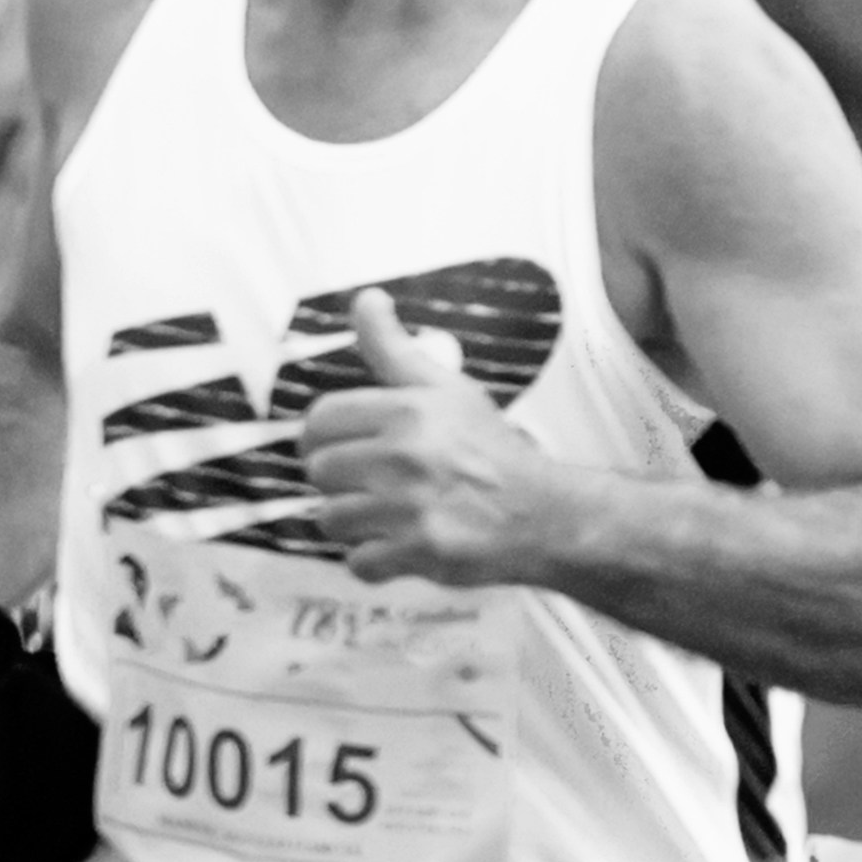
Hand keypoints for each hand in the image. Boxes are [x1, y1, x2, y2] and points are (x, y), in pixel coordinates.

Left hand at [299, 291, 570, 585]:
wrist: (543, 512)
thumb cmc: (490, 449)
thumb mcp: (447, 389)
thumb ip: (394, 349)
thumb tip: (366, 299)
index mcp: (407, 411)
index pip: (319, 419)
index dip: (326, 436)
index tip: (348, 446)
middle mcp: (404, 455)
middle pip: (318, 471)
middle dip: (341, 480)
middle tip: (378, 482)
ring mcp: (407, 507)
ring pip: (329, 518)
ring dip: (355, 522)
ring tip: (393, 513)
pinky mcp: (415, 551)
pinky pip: (357, 562)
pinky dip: (375, 561)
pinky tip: (404, 544)